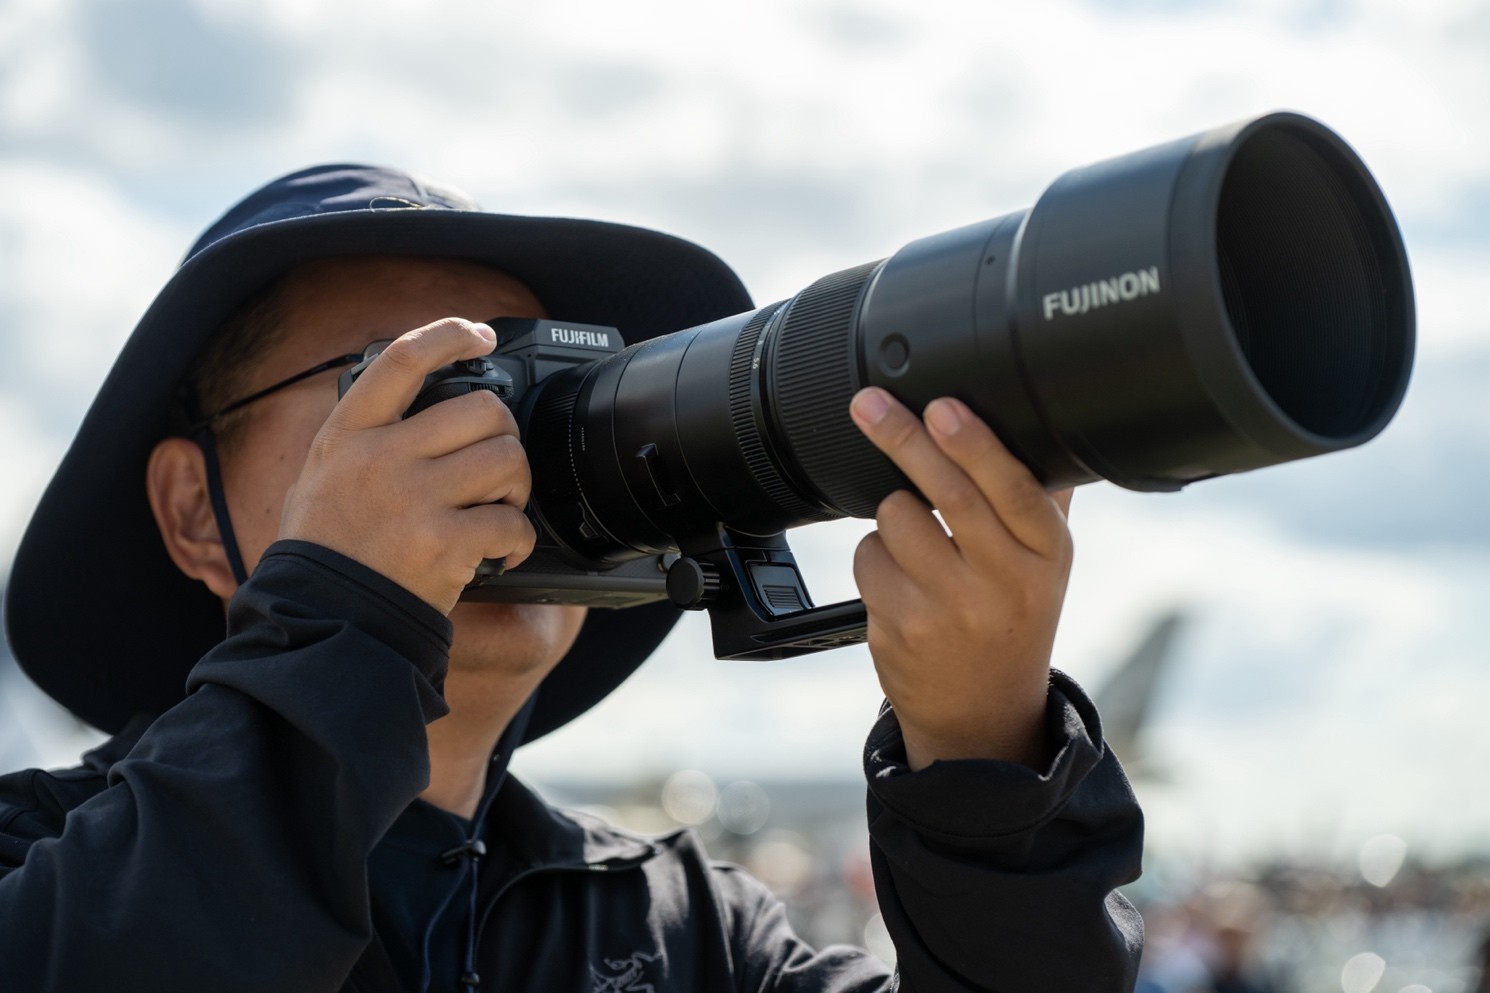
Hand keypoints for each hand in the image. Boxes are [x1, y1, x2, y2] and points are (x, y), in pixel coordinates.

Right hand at [279, 319, 535, 613]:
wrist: (324, 619)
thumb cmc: (326, 550)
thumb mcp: (320, 475)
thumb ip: (363, 437)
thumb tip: (409, 396)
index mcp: (349, 433)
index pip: (404, 358)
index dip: (450, 334)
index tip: (480, 335)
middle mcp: (381, 458)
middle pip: (482, 409)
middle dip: (504, 435)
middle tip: (495, 467)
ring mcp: (414, 500)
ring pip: (506, 459)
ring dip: (516, 486)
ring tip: (499, 508)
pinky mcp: (444, 543)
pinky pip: (512, 522)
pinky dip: (519, 539)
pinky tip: (503, 552)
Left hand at [848, 387, 1073, 770]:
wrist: (983, 712)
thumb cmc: (1012, 616)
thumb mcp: (1044, 564)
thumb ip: (1040, 498)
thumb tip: (1033, 420)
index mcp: (1046, 556)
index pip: (1013, 490)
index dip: (974, 444)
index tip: (941, 407)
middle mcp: (1003, 584)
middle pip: (947, 494)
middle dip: (904, 439)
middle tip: (870, 404)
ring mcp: (949, 610)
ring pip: (896, 518)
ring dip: (894, 513)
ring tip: (918, 541)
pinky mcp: (901, 628)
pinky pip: (869, 556)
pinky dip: (875, 554)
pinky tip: (902, 578)